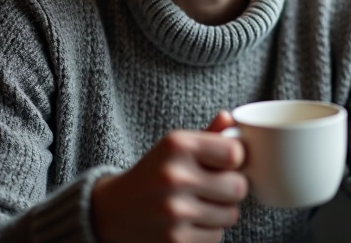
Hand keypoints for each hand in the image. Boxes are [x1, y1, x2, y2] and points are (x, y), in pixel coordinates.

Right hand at [91, 111, 247, 242]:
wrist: (111, 211)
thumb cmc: (153, 174)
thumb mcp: (174, 147)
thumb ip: (208, 135)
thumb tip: (232, 120)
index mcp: (177, 145)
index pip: (235, 153)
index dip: (234, 160)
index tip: (223, 163)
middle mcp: (174, 176)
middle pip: (238, 187)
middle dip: (230, 189)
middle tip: (212, 187)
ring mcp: (174, 212)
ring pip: (230, 215)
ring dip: (220, 212)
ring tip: (197, 205)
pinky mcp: (175, 241)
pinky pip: (216, 236)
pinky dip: (207, 231)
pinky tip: (188, 222)